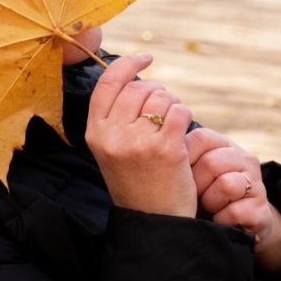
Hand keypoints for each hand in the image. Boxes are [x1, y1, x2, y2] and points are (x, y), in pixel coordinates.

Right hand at [85, 54, 195, 216]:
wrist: (154, 223)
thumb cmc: (137, 181)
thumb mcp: (112, 149)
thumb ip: (116, 115)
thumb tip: (136, 75)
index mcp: (95, 133)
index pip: (108, 83)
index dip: (127, 64)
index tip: (146, 58)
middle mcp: (112, 135)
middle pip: (139, 88)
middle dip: (157, 93)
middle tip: (163, 113)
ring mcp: (138, 142)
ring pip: (162, 98)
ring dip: (173, 106)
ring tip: (172, 128)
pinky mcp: (165, 148)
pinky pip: (180, 112)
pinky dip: (185, 117)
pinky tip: (182, 134)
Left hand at [186, 128, 280, 272]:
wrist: (236, 224)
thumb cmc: (204, 194)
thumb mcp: (193, 172)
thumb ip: (181, 154)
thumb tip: (155, 136)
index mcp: (224, 145)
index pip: (201, 137)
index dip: (183, 156)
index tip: (177, 174)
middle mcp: (244, 159)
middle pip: (211, 163)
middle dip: (195, 185)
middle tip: (192, 195)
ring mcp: (256, 184)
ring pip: (226, 185)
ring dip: (209, 202)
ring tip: (207, 207)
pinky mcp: (261, 210)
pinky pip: (234, 211)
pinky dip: (221, 219)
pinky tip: (218, 220)